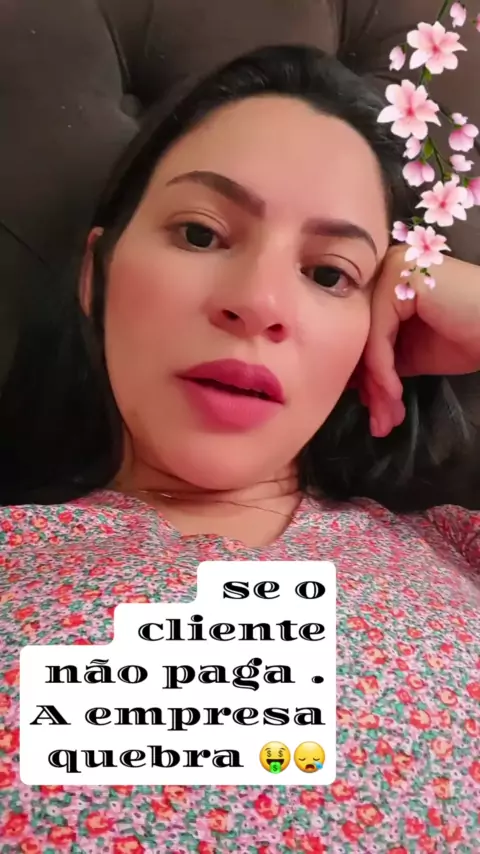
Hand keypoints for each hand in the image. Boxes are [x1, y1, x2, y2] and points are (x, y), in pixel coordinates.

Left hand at [359, 245, 479, 437]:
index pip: (362, 333)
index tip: (374, 412)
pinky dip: (383, 370)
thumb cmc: (470, 335)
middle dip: (371, 387)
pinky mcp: (400, 278)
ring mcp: (392, 269)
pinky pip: (379, 335)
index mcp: (386, 281)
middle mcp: (385, 268)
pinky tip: (395, 393)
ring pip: (367, 338)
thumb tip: (347, 381)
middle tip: (379, 423)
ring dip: (376, 386)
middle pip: (362, 335)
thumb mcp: (413, 352)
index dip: (366, 377)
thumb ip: (380, 360)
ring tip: (386, 417)